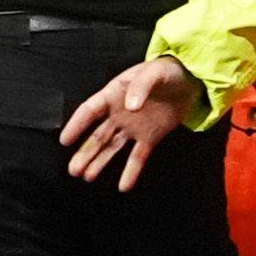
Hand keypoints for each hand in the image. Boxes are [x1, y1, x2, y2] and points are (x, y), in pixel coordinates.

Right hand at [58, 56, 203, 188]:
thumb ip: (140, 86)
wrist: (191, 80)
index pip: (89, 111)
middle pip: (97, 135)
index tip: (65, 140)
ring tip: (87, 177)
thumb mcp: (154, 72)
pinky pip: (138, 157)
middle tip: (74, 169)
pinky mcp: (150, 137)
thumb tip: (130, 106)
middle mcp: (119, 114)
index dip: (76, 125)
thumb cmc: (168, 70)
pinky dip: (131, 172)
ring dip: (99, 162)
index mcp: (114, 94)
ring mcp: (133, 127)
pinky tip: (124, 186)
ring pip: (112, 148)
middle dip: (85, 153)